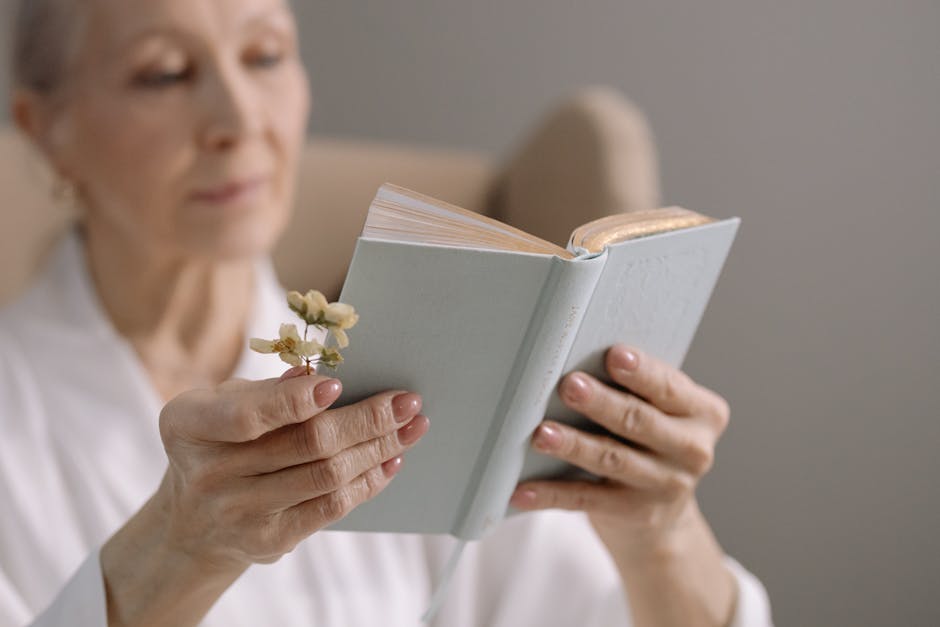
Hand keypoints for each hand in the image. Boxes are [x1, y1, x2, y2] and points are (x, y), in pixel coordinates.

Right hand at [157, 366, 428, 569]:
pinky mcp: (270, 541)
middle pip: (305, 445)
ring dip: (379, 449)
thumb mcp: (221, 405)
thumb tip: (315, 375)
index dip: (295, 402)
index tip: (339, 385)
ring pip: (328, 476)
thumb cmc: (218, 443)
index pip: (246, 415)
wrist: (191, 524)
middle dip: (366, 421)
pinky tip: (391, 460)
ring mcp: (239, 513)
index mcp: (188, 423)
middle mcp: (208, 472)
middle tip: (407, 402)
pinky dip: (369, 481)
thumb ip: (266, 391)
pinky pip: (332, 507)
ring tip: (412, 428)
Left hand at [511, 344, 728, 561]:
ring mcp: (665, 486)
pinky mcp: (633, 514)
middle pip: (640, 421)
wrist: (663, 519)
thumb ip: (636, 389)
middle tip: (571, 385)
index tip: (614, 355)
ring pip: (612, 459)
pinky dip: (552, 494)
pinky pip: (585, 499)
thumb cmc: (651, 442)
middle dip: (602, 403)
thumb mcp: (661, 412)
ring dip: (574, 446)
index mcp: (703, 413)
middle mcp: (692, 450)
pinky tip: (523, 490)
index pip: (670, 388)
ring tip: (543, 434)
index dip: (642, 372)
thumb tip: (578, 360)